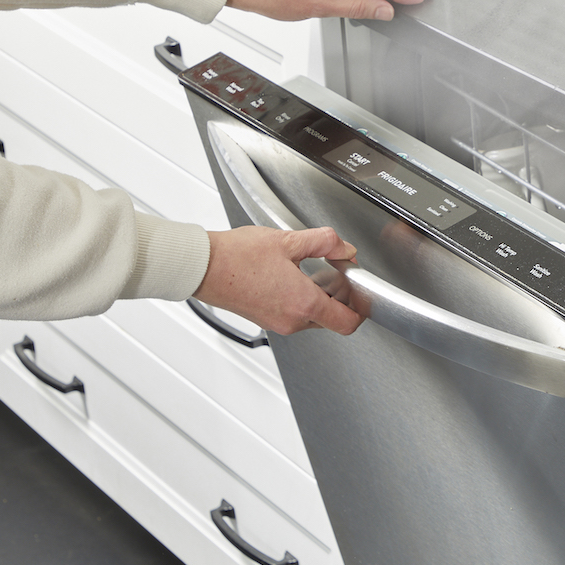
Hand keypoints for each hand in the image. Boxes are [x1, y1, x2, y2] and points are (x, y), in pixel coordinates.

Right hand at [193, 226, 365, 334]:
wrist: (202, 267)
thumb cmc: (236, 257)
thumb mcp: (288, 240)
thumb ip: (325, 243)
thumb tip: (345, 249)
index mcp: (303, 304)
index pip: (349, 322)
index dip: (361, 307)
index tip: (360, 291)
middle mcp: (292, 320)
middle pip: (333, 319)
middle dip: (340, 297)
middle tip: (336, 272)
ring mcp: (278, 323)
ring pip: (314, 317)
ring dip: (320, 297)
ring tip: (310, 270)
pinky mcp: (266, 319)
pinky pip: (295, 314)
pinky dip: (301, 299)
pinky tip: (291, 276)